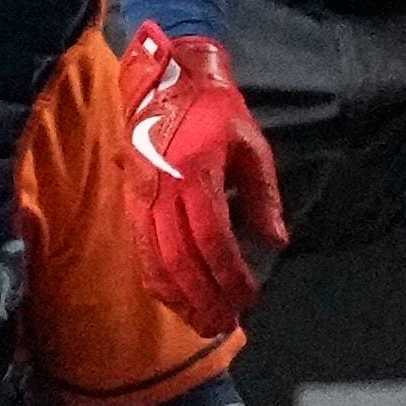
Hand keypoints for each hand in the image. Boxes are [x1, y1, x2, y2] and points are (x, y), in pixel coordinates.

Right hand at [117, 25, 286, 336]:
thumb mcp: (250, 143)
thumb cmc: (214, 111)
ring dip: (181, 298)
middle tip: (226, 323)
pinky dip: (158, 282)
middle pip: (182, 259)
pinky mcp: (131, 204)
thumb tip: (275, 241)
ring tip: (203, 323)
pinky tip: (176, 300)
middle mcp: (163, 190)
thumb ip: (263, 195)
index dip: (230, 273)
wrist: (164, 83)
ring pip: (157, 262)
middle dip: (205, 297)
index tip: (249, 296)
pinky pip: (142, 252)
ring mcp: (142, 199)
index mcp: (196, 172)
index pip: (212, 238)